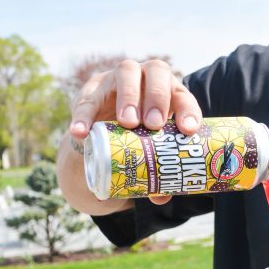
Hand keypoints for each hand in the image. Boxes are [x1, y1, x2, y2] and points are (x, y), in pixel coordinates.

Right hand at [69, 59, 201, 204]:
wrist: (107, 126)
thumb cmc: (141, 136)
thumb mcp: (151, 148)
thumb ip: (158, 168)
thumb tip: (161, 197)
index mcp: (171, 92)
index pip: (184, 96)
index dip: (188, 111)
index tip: (188, 130)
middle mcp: (148, 77)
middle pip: (156, 71)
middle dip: (157, 97)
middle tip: (153, 124)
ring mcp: (120, 78)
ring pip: (126, 72)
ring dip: (129, 97)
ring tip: (128, 123)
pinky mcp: (93, 88)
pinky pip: (88, 97)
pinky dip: (84, 116)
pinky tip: (81, 134)